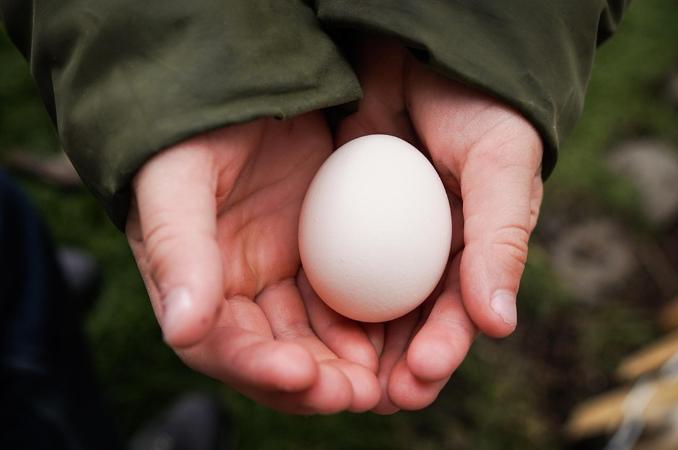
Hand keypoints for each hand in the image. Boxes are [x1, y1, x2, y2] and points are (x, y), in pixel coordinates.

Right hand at [126, 115, 380, 413]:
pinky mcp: (322, 256)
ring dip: (348, 364)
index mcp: (193, 287)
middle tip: (358, 393)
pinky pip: (350, 299)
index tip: (301, 375)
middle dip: (315, 382)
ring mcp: (283, 276)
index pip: (220, 346)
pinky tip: (401, 335)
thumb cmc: (189, 131)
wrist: (235, 84)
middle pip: (276, 355)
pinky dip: (371, 324)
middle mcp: (239, 293)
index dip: (257, 369)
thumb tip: (183, 329)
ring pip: (317, 337)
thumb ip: (177, 250)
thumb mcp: (175, 180)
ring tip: (385, 381)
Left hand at [334, 40, 543, 411]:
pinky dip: (323, 300)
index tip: (421, 373)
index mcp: (477, 249)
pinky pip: (333, 267)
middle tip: (376, 396)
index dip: (443, 346)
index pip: (462, 311)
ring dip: (356, 347)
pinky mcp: (343, 222)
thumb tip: (501, 324)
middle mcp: (431, 254)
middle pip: (413, 323)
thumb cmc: (478, 105)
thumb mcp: (500, 164)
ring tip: (336, 379)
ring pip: (370, 306)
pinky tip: (305, 326)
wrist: (420, 50)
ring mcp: (385, 240)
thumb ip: (501, 239)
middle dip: (396, 365)